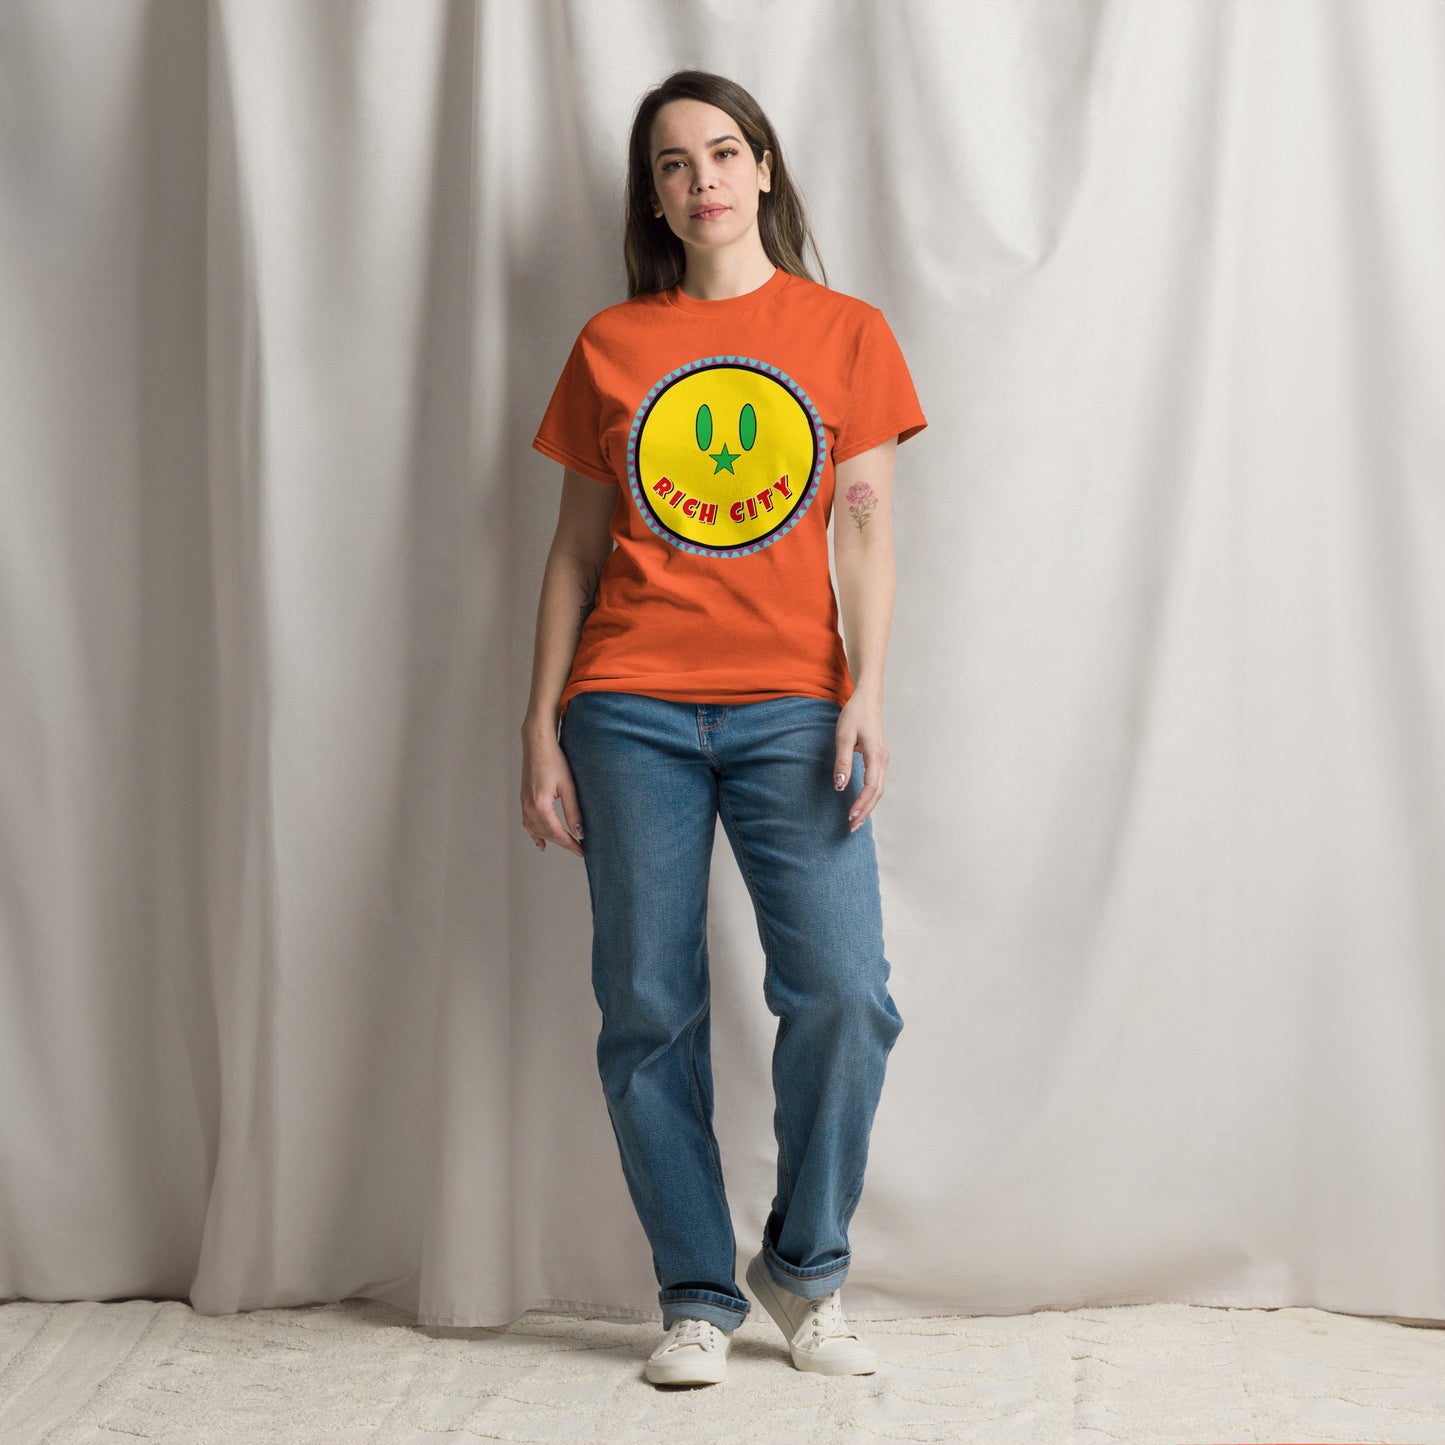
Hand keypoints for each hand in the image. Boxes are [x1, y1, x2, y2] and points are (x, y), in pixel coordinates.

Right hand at [520, 732, 584, 856]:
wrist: (537, 744)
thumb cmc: (554, 760)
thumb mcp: (568, 787)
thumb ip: (573, 811)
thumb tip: (579, 833)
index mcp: (540, 805)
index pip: (557, 833)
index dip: (570, 844)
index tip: (582, 851)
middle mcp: (529, 807)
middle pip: (547, 834)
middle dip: (563, 843)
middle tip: (578, 849)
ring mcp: (524, 803)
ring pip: (536, 830)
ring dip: (550, 839)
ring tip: (564, 846)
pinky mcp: (524, 799)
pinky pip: (527, 823)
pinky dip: (534, 834)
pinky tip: (540, 842)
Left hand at [833, 690, 887, 832]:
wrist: (867, 700)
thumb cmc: (854, 715)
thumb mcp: (843, 736)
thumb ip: (842, 761)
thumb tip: (841, 786)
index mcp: (876, 756)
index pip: (871, 787)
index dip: (861, 804)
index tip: (850, 817)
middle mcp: (883, 760)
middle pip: (877, 793)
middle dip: (865, 811)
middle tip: (852, 827)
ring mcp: (883, 760)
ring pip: (878, 789)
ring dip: (868, 806)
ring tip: (856, 820)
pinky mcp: (879, 759)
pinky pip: (877, 783)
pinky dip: (870, 796)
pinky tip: (861, 803)